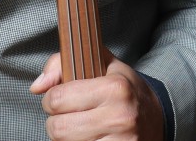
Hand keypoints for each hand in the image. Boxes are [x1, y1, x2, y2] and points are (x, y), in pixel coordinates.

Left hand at [31, 53, 163, 140]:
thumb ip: (63, 63)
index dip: (51, 99)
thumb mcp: (102, 64)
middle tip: (68, 116)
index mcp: (115, 88)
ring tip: (80, 128)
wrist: (157, 118)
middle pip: (58, 128)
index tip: (59, 99)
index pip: (57, 99)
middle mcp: (120, 116)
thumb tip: (37, 86)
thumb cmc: (125, 90)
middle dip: (56, 122)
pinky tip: (89, 139)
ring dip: (67, 139)